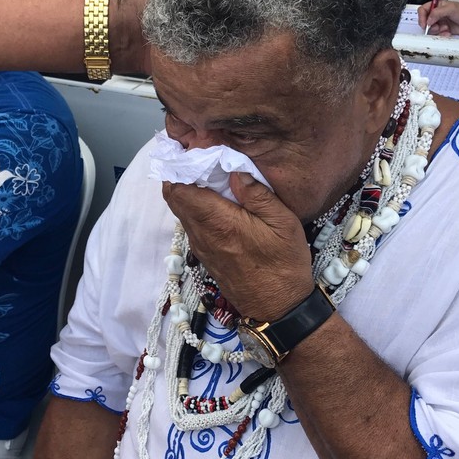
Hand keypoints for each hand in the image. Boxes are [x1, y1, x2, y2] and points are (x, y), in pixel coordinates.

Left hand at [163, 173, 312, 321]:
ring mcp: (201, 247)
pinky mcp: (206, 256)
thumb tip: (234, 168)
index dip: (179, 167)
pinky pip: (193, 225)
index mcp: (218, 222)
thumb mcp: (283, 223)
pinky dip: (197, 208)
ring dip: (190, 192)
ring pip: (182, 212)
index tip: (193, 151)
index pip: (178, 189)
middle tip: (201, 158)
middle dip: (182, 175)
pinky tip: (218, 201)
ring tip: (211, 175)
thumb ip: (256, 193)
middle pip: (175, 198)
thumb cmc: (284, 265)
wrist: (277, 308)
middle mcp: (202, 234)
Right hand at [417, 0, 458, 37]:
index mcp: (438, 5)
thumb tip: (428, 19)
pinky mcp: (444, 30)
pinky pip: (437, 35)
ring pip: (430, 29)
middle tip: (436, 26)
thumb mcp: (451, 9)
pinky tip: (447, 33)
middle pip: (425, 21)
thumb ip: (438, 12)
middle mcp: (438, 14)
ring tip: (444, 29)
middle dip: (429, 25)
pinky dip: (441, 35)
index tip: (425, 23)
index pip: (423, 9)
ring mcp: (441, 22)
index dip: (422, 17)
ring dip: (436, 31)